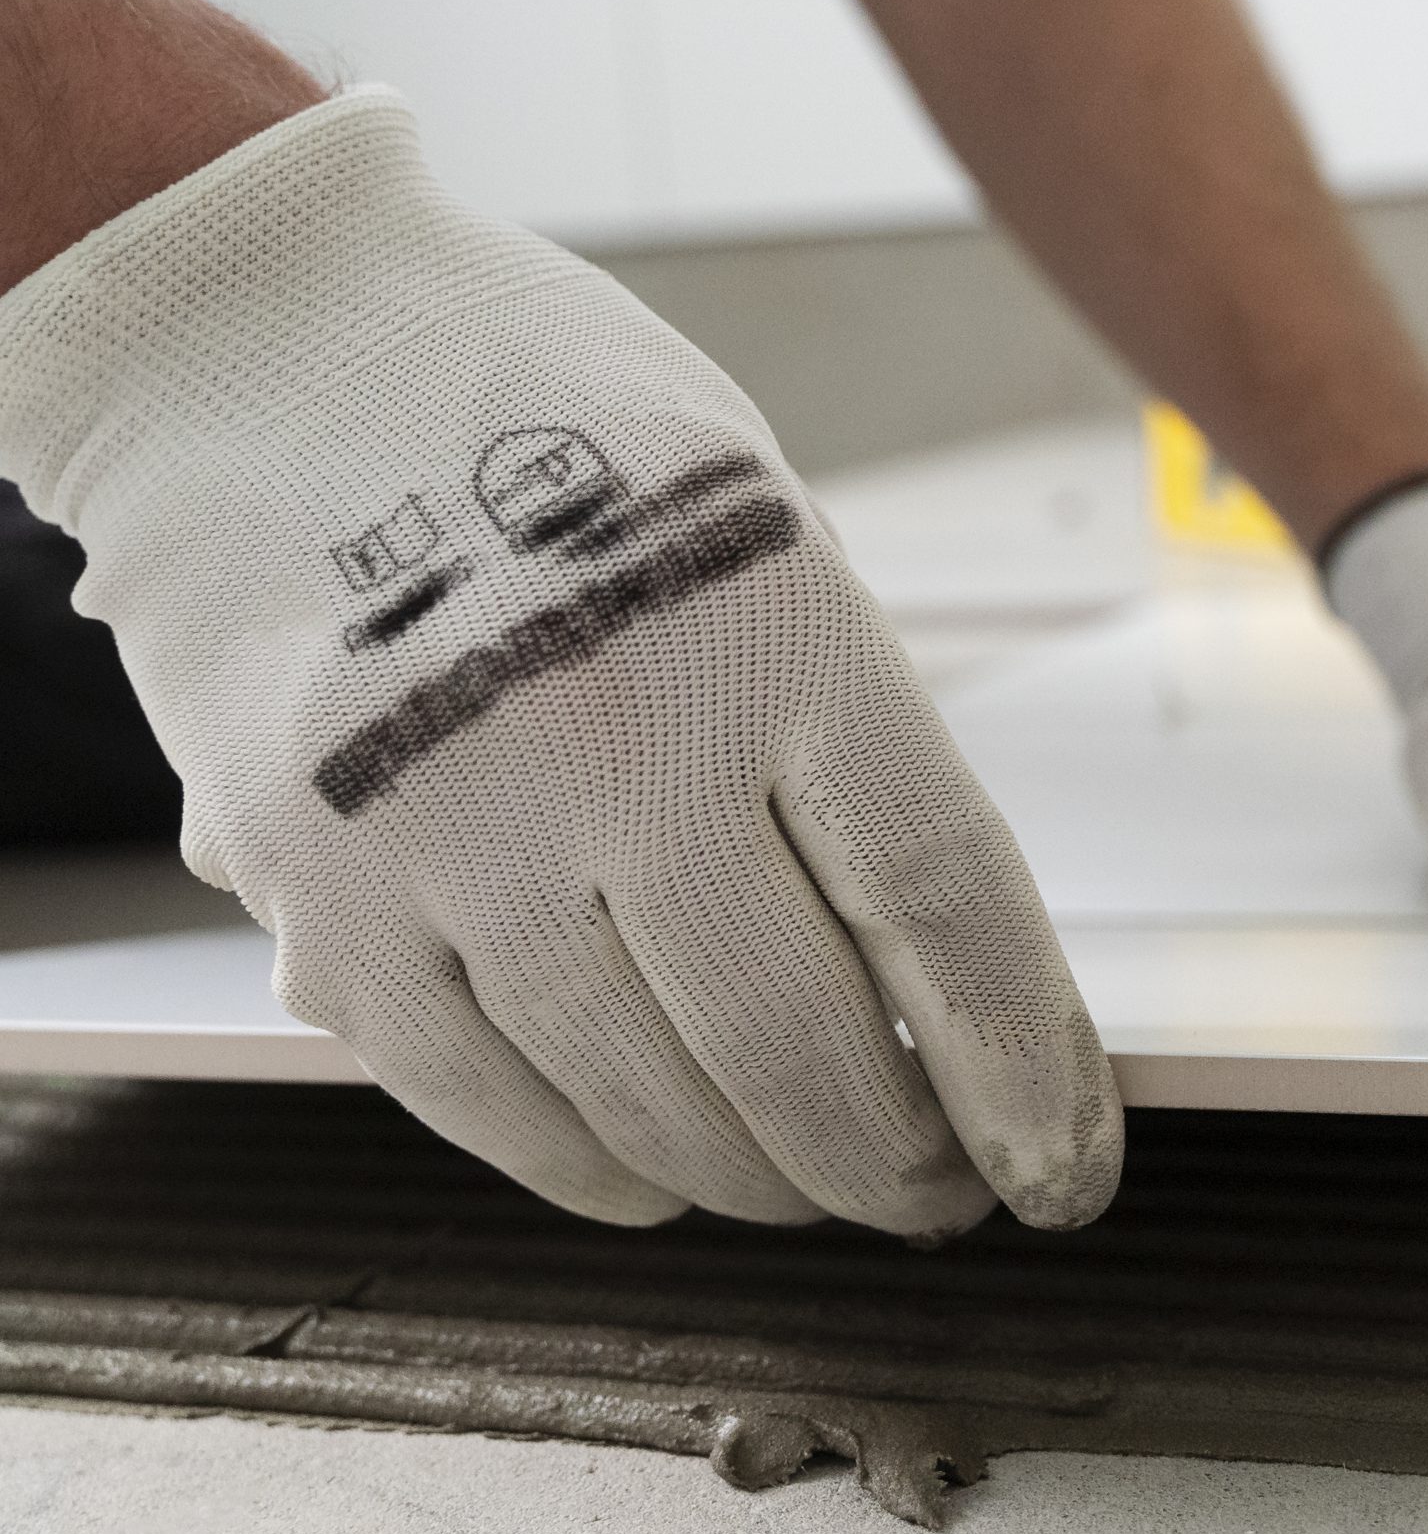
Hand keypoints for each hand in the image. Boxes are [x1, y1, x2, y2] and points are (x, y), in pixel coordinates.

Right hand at [0, 89, 1120, 1233]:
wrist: (258, 344)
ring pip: (652, 1112)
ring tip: (813, 1178)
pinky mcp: (317, 902)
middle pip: (804, 1051)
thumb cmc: (552, 428)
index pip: (946, 909)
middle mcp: (607, 740)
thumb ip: (846, 742)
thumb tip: (935, 978)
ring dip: (762, 1180)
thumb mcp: (768, 528)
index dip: (1027, 1071)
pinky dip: (600, 1168)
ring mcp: (445, 834)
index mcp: (767, 625)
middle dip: (898, 1165)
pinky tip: (660, 1172)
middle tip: (942, 1189)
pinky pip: (491, 1110)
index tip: (1063, 1163)